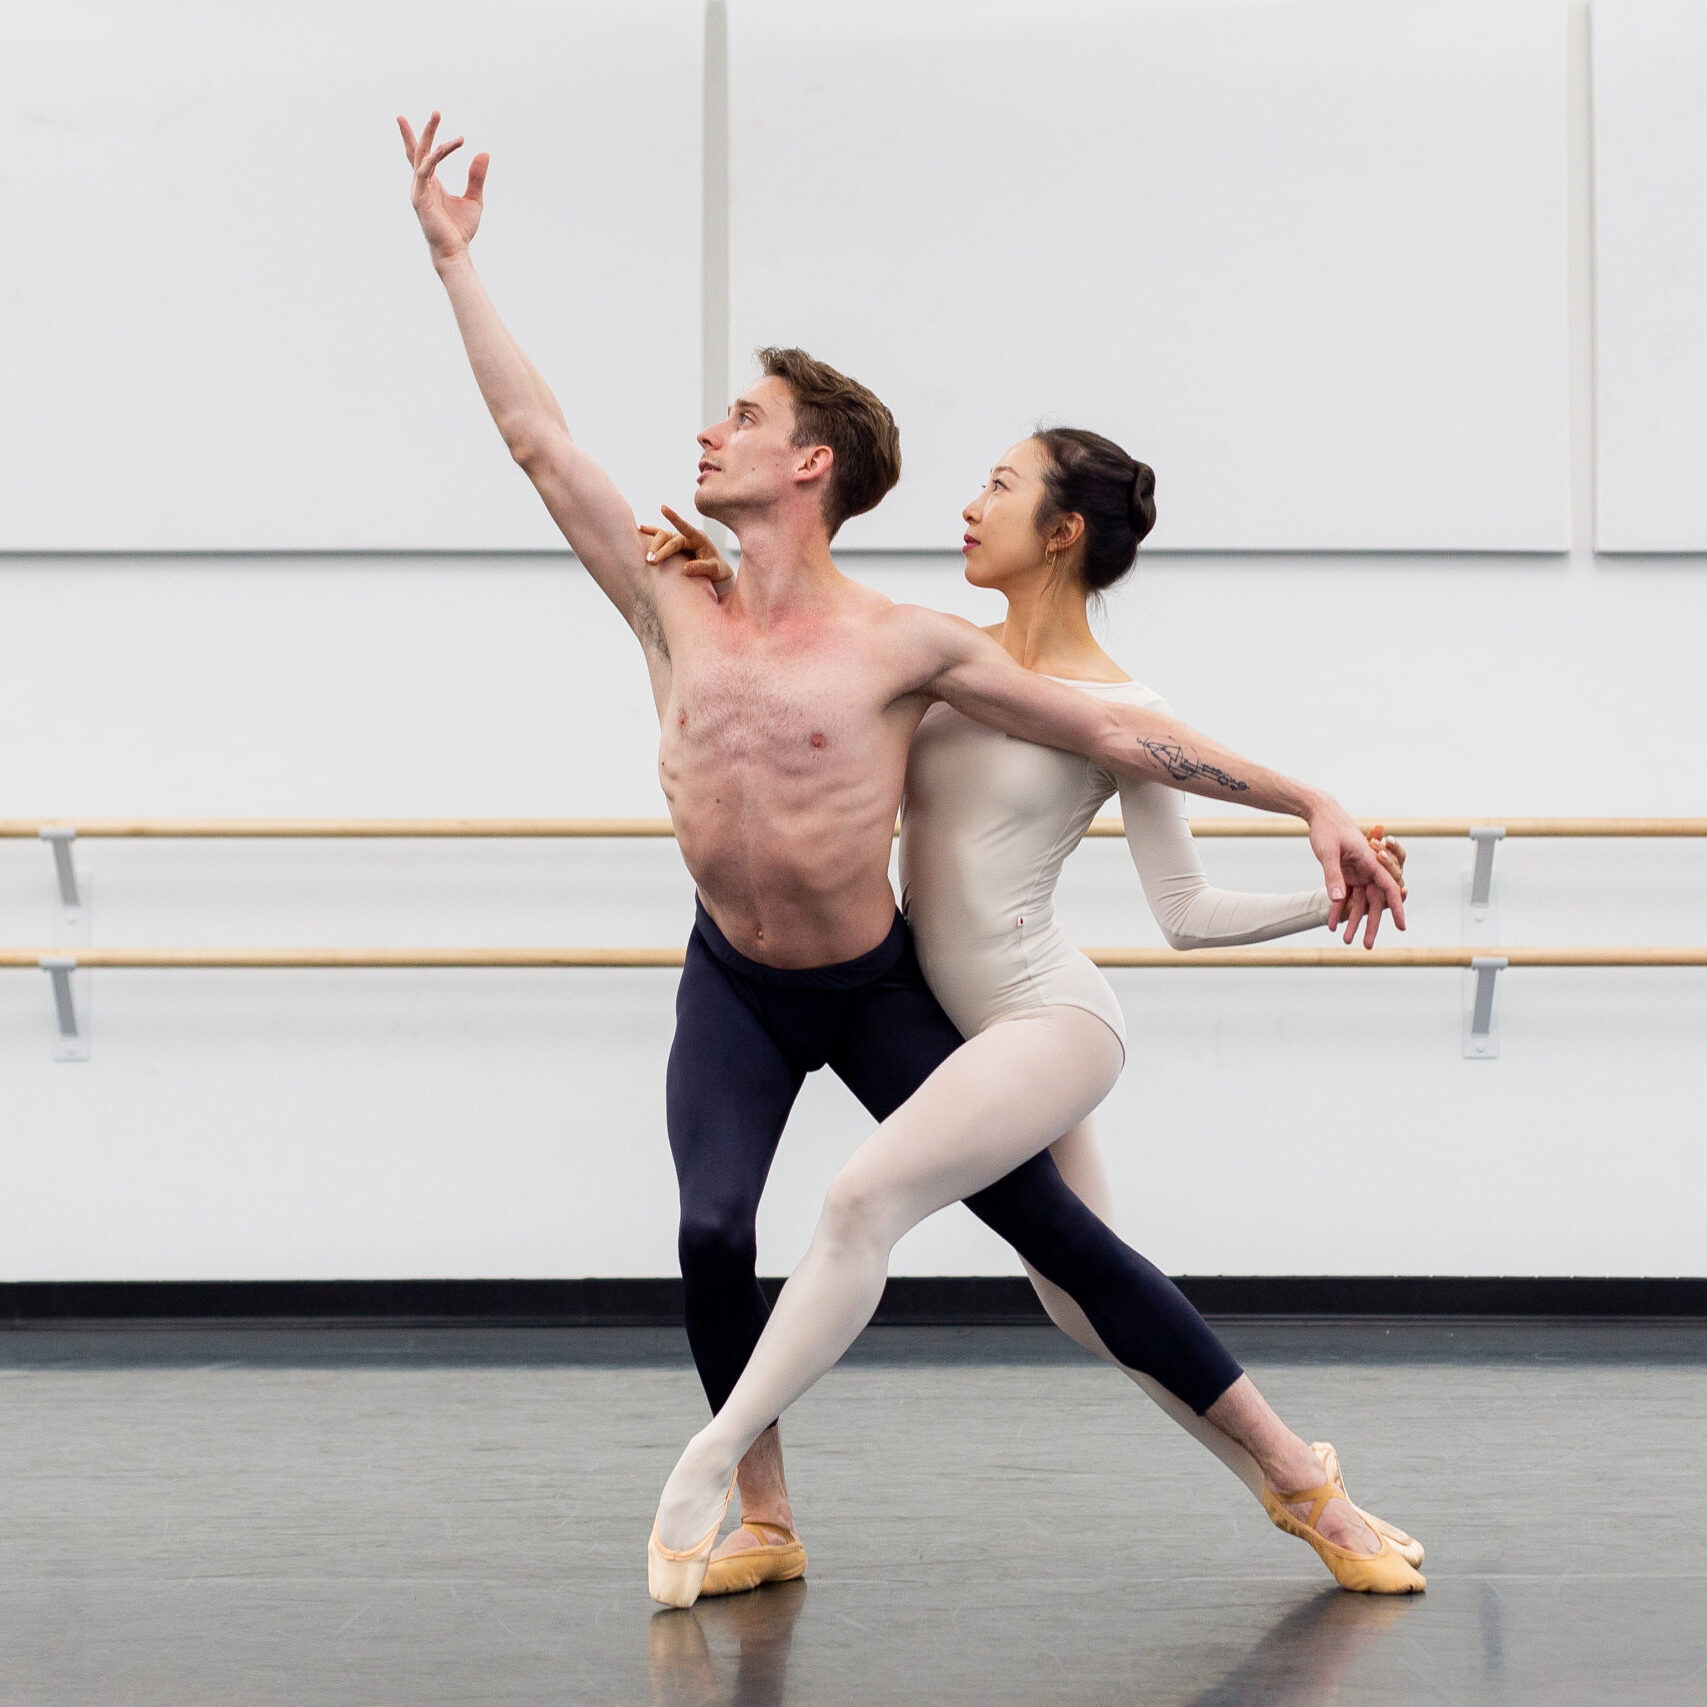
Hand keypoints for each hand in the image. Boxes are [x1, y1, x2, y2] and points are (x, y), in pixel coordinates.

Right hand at [397, 110, 488, 262]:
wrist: (456, 251)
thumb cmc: (461, 229)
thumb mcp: (474, 198)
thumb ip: (476, 176)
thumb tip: (485, 153)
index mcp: (431, 183)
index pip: (423, 155)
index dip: (421, 136)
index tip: (427, 117)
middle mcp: (421, 184)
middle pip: (418, 150)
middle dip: (423, 129)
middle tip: (435, 110)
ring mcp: (418, 190)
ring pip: (422, 156)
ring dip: (430, 135)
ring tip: (438, 116)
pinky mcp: (419, 198)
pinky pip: (425, 171)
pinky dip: (435, 157)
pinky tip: (447, 146)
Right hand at [639, 505, 734, 582]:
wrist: (716, 572)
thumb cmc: (717, 569)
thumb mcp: (714, 570)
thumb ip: (702, 567)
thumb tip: (685, 569)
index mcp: (699, 538)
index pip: (685, 527)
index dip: (674, 517)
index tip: (663, 508)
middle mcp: (687, 537)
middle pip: (669, 537)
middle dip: (660, 548)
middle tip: (652, 561)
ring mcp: (679, 540)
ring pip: (662, 537)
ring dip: (653, 545)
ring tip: (647, 557)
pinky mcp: (674, 545)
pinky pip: (661, 537)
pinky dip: (651, 534)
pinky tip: (641, 529)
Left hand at [1306, 799, 1406, 946]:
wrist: (1320, 814)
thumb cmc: (1327, 828)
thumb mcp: (1328, 851)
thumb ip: (1333, 874)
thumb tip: (1336, 898)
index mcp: (1371, 860)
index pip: (1389, 887)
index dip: (1396, 907)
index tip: (1401, 926)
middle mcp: (1368, 869)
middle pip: (1374, 901)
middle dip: (1370, 924)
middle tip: (1367, 945)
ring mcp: (1357, 873)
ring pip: (1359, 903)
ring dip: (1352, 922)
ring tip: (1346, 940)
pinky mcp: (1345, 874)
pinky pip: (1343, 897)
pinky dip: (1336, 910)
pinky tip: (1330, 925)